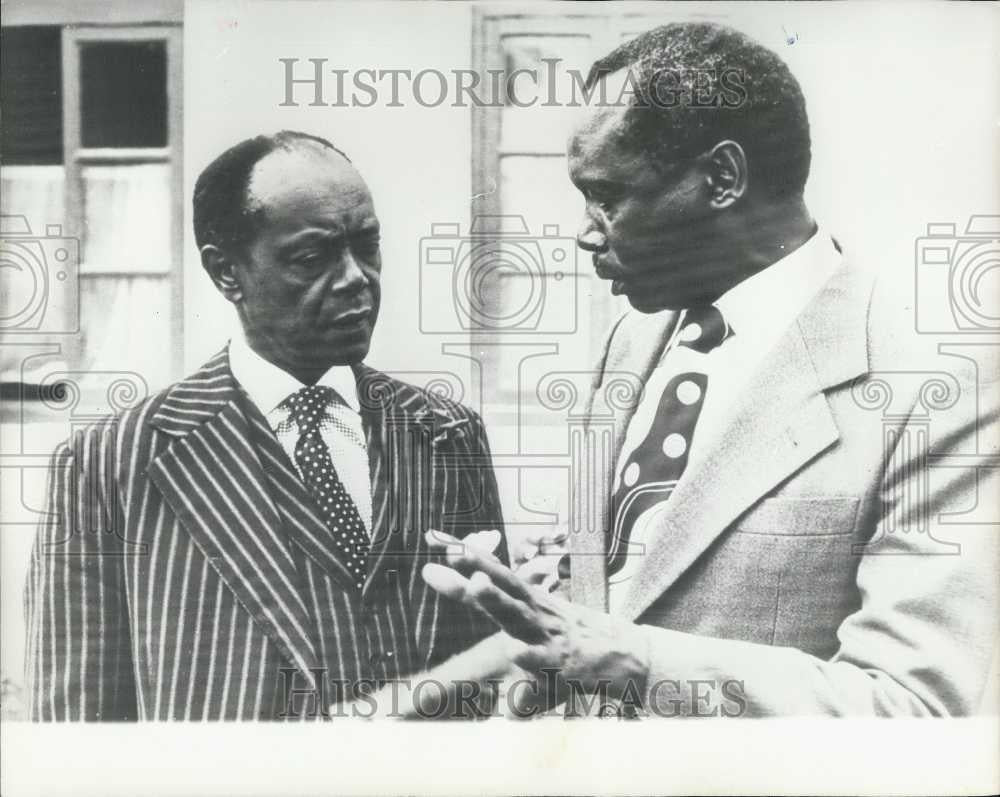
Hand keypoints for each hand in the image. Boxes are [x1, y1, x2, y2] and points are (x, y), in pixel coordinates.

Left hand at [422, 530, 649, 708]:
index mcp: (524, 601)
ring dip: (496, 600)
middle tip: (451, 550)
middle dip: (474, 567)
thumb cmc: (574, 644)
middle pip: (501, 584)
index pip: (490, 574)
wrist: (625, 656)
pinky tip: (514, 651)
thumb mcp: (534, 640)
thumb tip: (494, 693)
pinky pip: (542, 658)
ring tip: (476, 585)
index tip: (432, 537)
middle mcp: (533, 611)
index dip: (463, 557)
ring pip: (518, 614)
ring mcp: (547, 634)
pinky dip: (529, 655)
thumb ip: (507, 657)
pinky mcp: (561, 661)